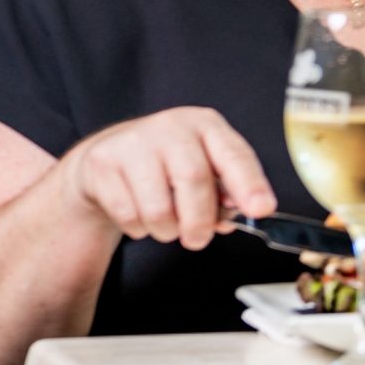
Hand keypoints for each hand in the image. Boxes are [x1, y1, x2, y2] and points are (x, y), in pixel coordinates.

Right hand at [59, 107, 274, 250]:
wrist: (109, 155)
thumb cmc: (168, 164)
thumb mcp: (204, 166)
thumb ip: (226, 192)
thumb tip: (239, 215)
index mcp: (206, 125)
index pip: (234, 154)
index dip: (250, 184)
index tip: (262, 209)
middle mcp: (171, 126)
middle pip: (194, 179)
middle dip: (200, 221)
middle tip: (198, 239)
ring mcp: (134, 142)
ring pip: (158, 206)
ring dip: (167, 230)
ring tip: (167, 225)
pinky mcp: (103, 163)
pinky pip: (128, 214)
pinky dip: (139, 228)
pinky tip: (139, 214)